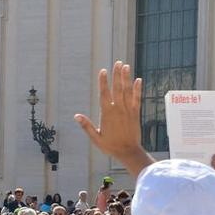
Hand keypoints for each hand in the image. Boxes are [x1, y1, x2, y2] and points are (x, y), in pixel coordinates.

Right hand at [74, 61, 153, 177]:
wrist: (128, 152)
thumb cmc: (110, 146)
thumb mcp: (95, 138)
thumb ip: (86, 126)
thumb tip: (76, 116)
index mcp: (107, 114)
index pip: (104, 94)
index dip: (103, 82)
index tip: (103, 71)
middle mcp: (118, 109)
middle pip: (117, 88)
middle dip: (117, 75)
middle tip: (118, 63)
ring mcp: (128, 110)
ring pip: (127, 91)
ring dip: (126, 78)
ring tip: (126, 66)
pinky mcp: (135, 113)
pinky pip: (137, 99)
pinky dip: (137, 89)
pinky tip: (138, 80)